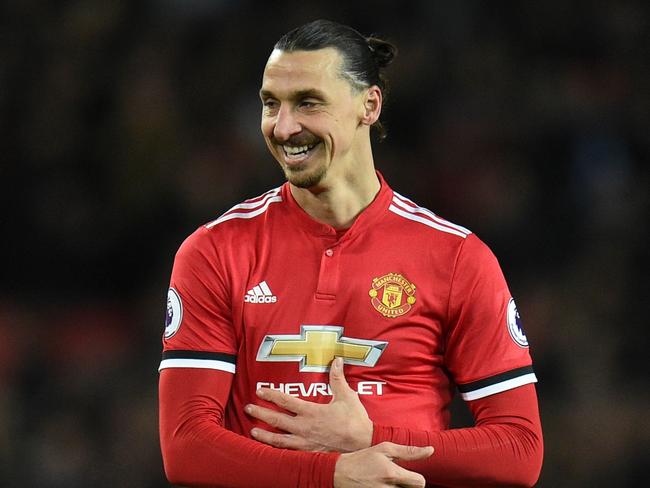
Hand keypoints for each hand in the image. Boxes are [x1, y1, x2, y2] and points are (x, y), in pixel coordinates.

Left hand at [245, 357, 372, 451]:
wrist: (362, 445)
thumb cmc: (355, 421)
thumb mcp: (347, 396)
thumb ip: (338, 378)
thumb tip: (337, 360)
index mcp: (311, 412)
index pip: (286, 401)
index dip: (271, 395)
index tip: (260, 391)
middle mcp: (304, 428)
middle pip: (276, 420)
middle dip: (260, 413)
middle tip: (248, 408)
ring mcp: (305, 443)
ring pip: (278, 440)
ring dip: (264, 435)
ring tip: (253, 432)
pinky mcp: (308, 454)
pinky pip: (288, 453)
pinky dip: (277, 450)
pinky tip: (270, 449)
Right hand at [334, 442, 432, 486]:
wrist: (340, 473)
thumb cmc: (363, 459)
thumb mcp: (384, 449)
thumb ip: (409, 451)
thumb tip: (431, 450)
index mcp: (391, 474)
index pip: (420, 483)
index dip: (417, 478)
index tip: (408, 475)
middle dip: (408, 485)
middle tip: (396, 479)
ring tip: (388, 482)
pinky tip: (383, 486)